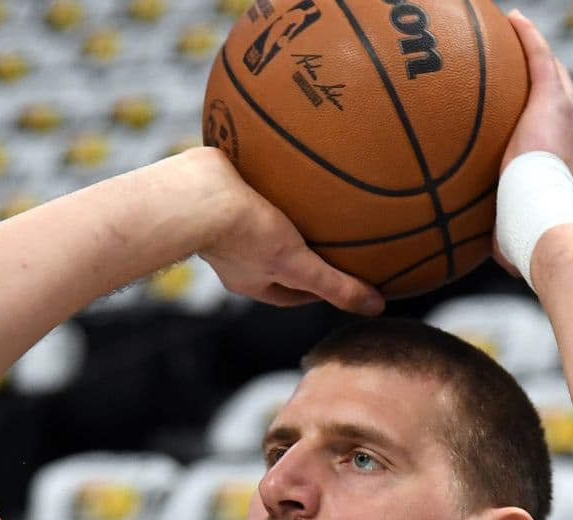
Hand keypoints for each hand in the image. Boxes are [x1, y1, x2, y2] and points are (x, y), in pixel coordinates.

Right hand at [171, 147, 384, 314]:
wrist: (196, 193)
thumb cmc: (241, 235)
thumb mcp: (297, 266)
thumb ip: (335, 286)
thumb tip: (376, 307)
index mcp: (247, 277)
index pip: (289, 292)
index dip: (315, 289)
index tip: (339, 278)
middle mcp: (234, 253)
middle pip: (276, 256)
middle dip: (301, 248)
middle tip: (330, 237)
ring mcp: (224, 220)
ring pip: (264, 219)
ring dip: (287, 211)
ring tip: (315, 194)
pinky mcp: (220, 187)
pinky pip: (252, 183)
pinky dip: (272, 177)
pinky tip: (294, 158)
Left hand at [492, 11, 572, 274]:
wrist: (543, 219)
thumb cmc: (531, 239)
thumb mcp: (518, 240)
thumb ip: (510, 242)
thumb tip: (501, 265)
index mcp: (571, 171)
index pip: (562, 145)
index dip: (553, 135)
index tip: (536, 134)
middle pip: (565, 107)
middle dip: (551, 93)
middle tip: (528, 81)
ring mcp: (569, 118)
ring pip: (555, 80)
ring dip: (539, 60)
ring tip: (517, 40)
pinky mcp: (553, 101)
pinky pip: (540, 60)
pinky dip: (528, 39)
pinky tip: (512, 20)